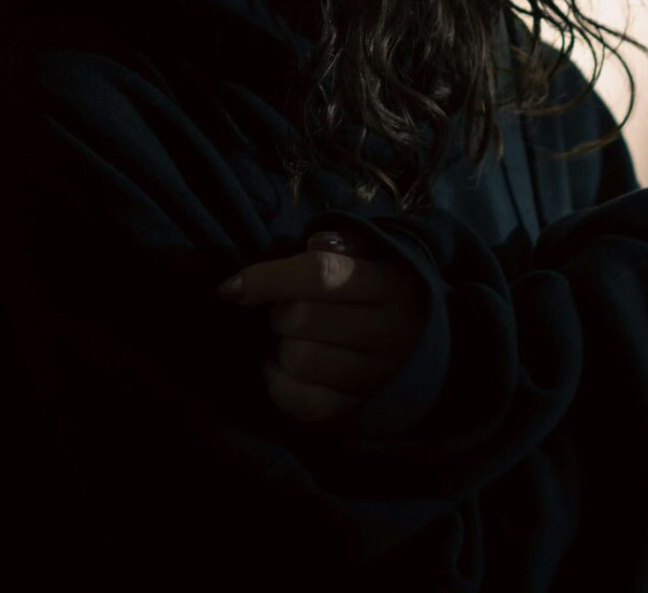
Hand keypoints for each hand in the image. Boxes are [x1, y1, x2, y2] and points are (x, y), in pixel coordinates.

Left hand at [216, 226, 428, 426]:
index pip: (321, 274)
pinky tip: (280, 367)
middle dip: (278, 310)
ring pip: (300, 362)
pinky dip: (280, 386)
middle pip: (303, 319)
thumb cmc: (376, 280)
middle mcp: (391, 331)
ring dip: (281, 347)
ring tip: (292, 336)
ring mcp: (377, 374)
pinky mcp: (359, 404)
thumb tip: (312, 245)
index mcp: (392, 283)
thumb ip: (339, 243)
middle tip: (286, 307)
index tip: (232, 286)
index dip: (268, 278)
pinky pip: (305, 404)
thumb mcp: (369, 251)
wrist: (415, 332)